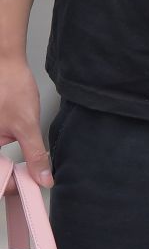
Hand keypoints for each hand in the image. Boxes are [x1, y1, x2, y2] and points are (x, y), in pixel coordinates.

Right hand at [0, 57, 50, 187]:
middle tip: (27, 178)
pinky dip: (3, 159)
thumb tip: (43, 178)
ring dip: (6, 169)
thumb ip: (34, 155)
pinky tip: (14, 158)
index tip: (28, 185)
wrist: (5, 62)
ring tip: (22, 169)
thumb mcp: (27, 125)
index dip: (9, 186)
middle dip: (8, 178)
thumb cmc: (9, 86)